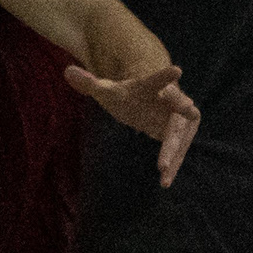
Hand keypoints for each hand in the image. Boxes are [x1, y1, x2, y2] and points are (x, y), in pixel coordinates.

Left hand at [64, 60, 199, 186]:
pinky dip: (173, 166)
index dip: (166, 76)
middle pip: (177, 110)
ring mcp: (180, 118)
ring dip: (173, 152)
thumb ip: (89, 83)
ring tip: (163, 172)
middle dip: (178, 120)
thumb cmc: (128, 95)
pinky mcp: (182, 135)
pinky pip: (178, 151)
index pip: (158, 80)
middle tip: (185, 116)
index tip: (177, 70)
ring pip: (180, 135)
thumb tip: (67, 71)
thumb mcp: (107, 91)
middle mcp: (172, 101)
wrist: (148, 103)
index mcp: (152, 87)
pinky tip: (165, 182)